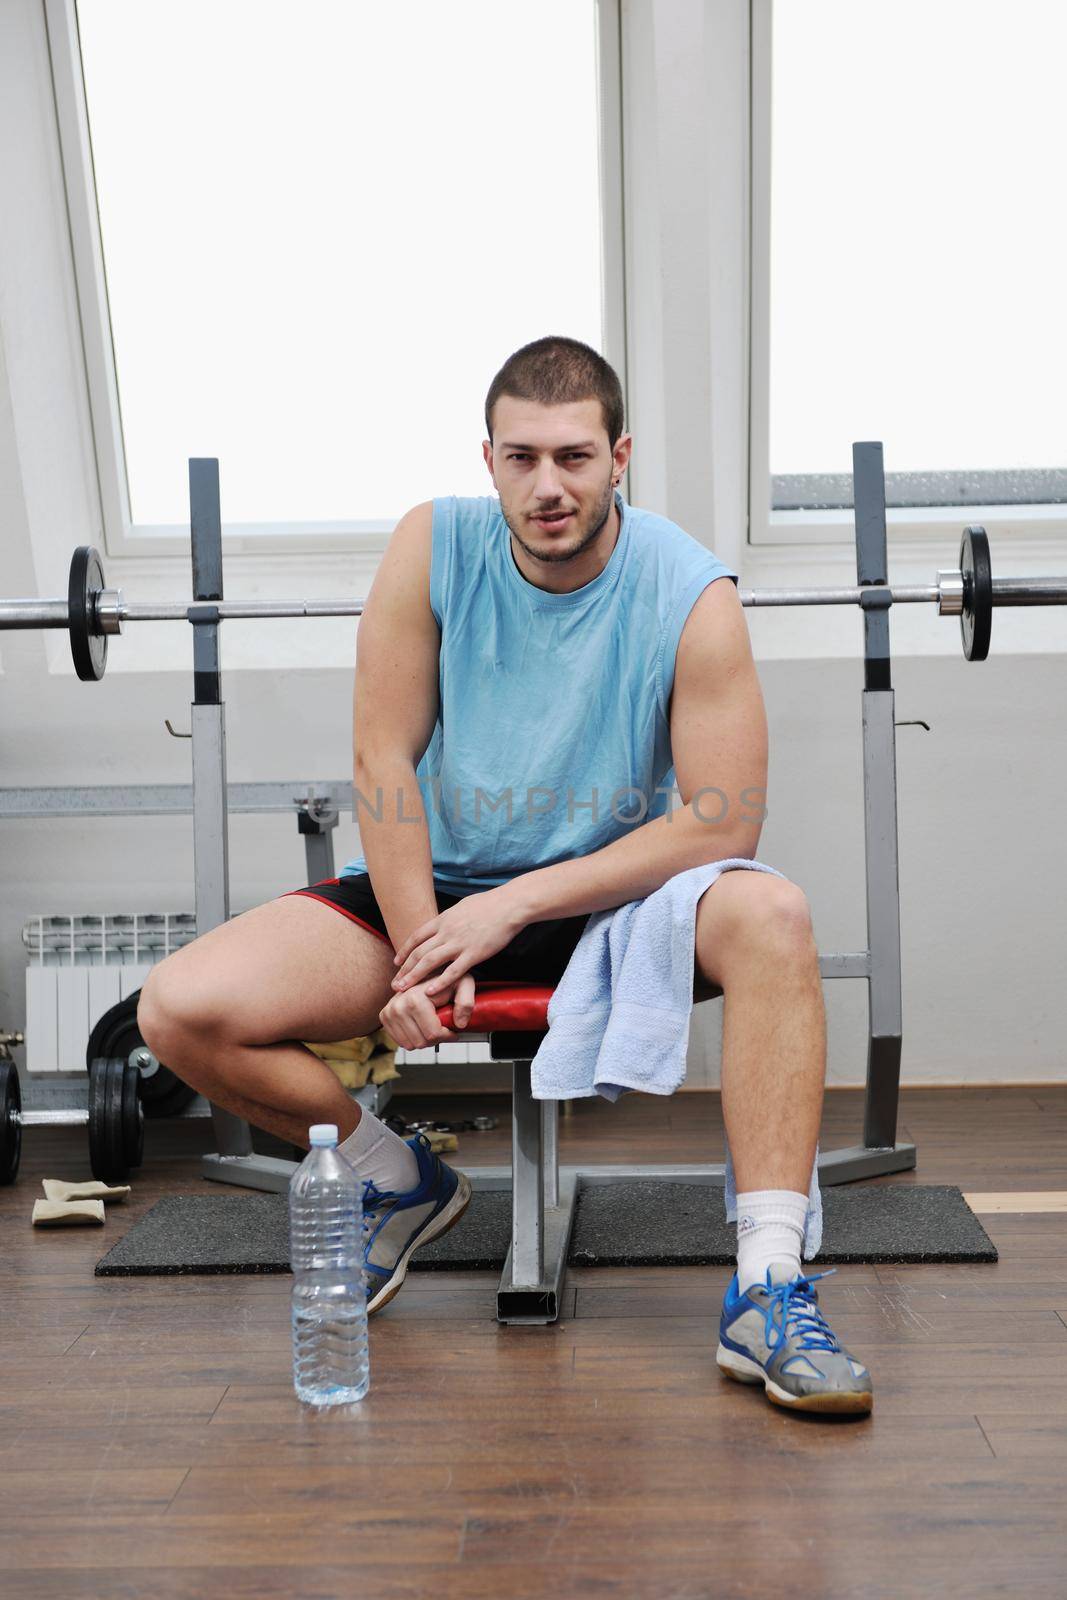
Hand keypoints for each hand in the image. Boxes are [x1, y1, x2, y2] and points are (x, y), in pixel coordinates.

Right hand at [379, 973, 476, 1050]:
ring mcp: (388, 1012)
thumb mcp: (464, 984)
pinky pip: (401, 1042)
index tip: (453, 1029)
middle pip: (421, 1042)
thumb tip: (460, 1024)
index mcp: (414, 999)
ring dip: (424, 1039)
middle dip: (436, 1038)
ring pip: (410, 1045)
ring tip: (431, 1025)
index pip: (433, 1034)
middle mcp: (397, 1005)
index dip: (447, 1035)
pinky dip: (412, 1038)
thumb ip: (466, 1002)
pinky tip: (420, 1026)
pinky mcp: (384, 1017)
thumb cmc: (446, 979)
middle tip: (442, 1026)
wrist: (427, 971)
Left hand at [390, 885, 524, 996]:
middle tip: (394, 984)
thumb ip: (450, 918)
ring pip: (430, 962)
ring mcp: (459, 943)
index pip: (416, 937)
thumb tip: (444, 922)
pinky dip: (440, 981)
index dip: (404, 950)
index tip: (396, 963)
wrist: (509, 905)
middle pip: (419, 952)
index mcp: (443, 919)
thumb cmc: (490, 904)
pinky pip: (453, 970)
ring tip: (403, 990)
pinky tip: (430, 991)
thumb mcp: (462, 906)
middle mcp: (447, 932)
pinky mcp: (474, 954)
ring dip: (414, 977)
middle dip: (404, 969)